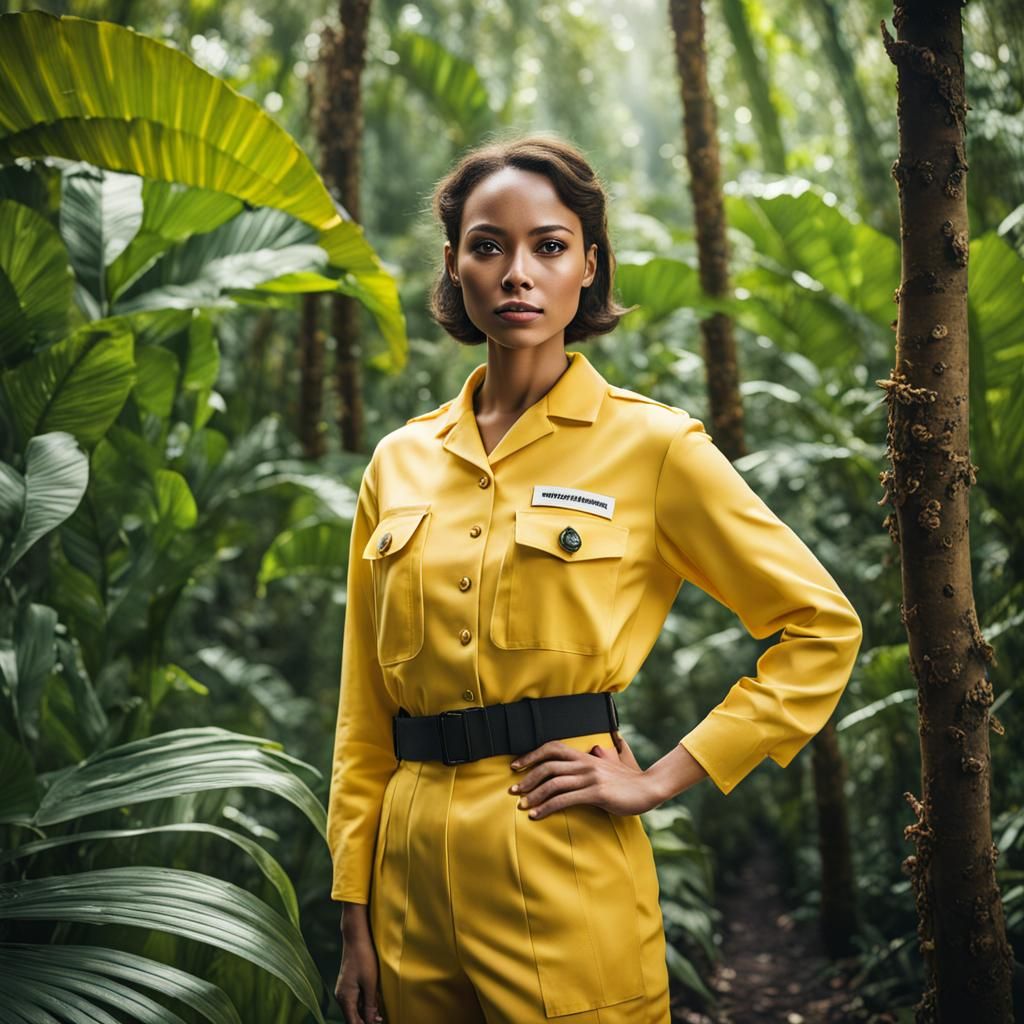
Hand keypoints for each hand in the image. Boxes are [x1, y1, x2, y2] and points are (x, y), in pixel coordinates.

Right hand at [335, 926, 384, 1023]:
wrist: (356, 938)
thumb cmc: (364, 958)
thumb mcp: (370, 983)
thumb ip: (369, 1005)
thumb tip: (372, 1022)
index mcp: (345, 998)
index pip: (353, 1022)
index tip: (377, 1023)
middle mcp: (341, 997)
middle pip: (353, 1017)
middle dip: (366, 1021)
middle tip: (381, 1019)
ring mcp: (343, 990)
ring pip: (354, 1009)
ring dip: (366, 1013)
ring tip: (380, 1014)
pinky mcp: (347, 985)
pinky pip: (355, 1000)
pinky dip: (364, 1004)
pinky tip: (375, 1002)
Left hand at [508, 730, 659, 818]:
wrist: (649, 788)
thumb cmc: (628, 780)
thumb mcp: (611, 765)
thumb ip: (600, 758)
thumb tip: (597, 748)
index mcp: (585, 756)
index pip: (552, 748)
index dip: (531, 755)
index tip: (516, 766)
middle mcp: (585, 763)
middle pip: (547, 766)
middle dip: (527, 778)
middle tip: (512, 790)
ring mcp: (590, 777)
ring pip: (553, 783)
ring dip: (533, 795)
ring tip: (522, 805)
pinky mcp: (596, 793)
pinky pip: (565, 799)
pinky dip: (547, 807)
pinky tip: (537, 815)